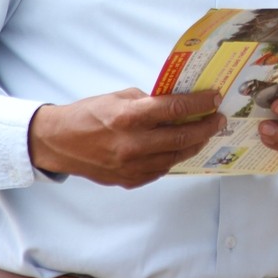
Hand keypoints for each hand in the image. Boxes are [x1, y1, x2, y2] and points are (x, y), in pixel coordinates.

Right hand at [27, 88, 225, 187]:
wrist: (59, 142)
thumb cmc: (89, 114)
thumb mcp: (120, 97)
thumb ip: (149, 101)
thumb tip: (177, 103)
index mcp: (130, 117)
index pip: (175, 109)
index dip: (200, 103)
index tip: (214, 99)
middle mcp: (133, 144)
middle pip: (182, 137)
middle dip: (206, 127)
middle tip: (218, 119)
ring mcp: (131, 166)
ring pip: (175, 157)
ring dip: (194, 144)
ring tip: (205, 134)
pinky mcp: (129, 180)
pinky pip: (161, 169)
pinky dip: (174, 158)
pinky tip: (181, 148)